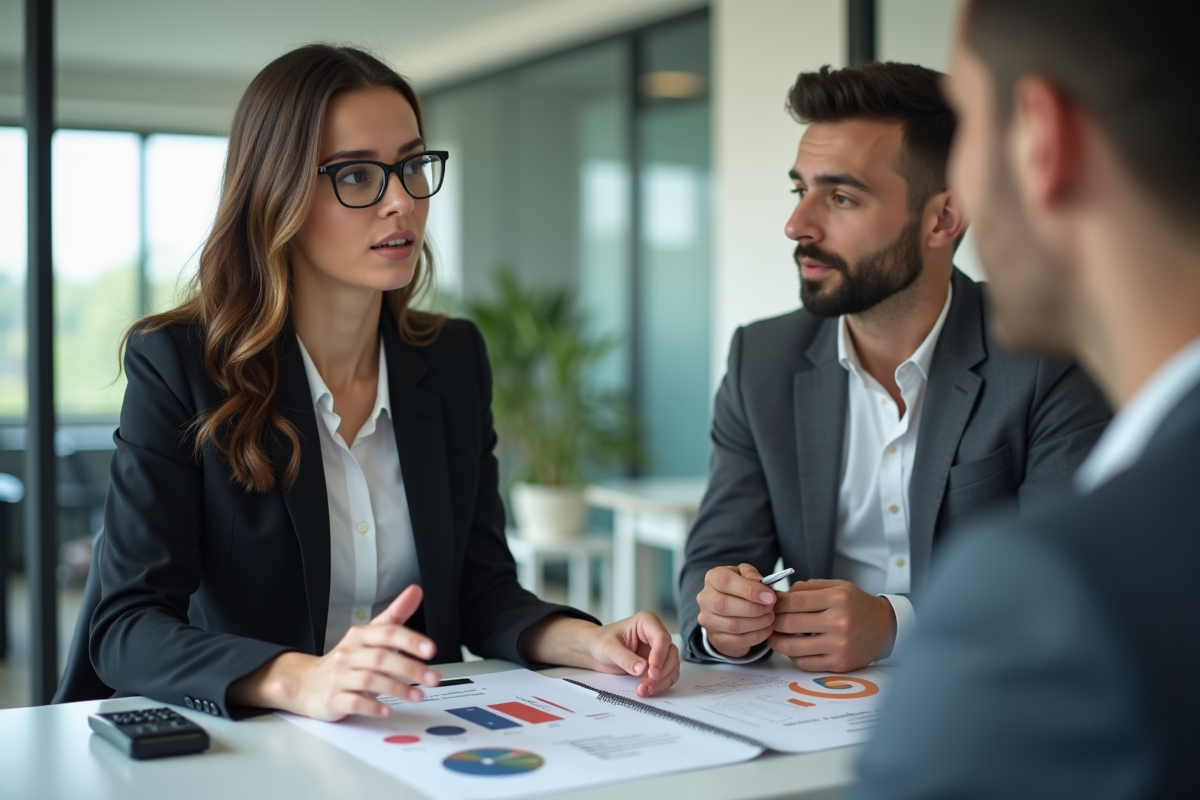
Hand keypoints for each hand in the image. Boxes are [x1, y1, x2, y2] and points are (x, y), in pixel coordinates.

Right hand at [230, 584, 441, 720]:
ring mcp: (339, 677)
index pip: (387, 633)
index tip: (431, 650)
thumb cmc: (347, 659)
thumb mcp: (371, 635)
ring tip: (418, 695)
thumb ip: (395, 615)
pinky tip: (387, 709)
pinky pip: (353, 702)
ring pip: (369, 680)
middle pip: (381, 658)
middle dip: (410, 668)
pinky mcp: (332, 698)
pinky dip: (371, 706)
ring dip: (397, 688)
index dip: (410, 641)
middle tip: (433, 678)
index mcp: (360, 636)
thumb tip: (415, 591)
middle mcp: (349, 654)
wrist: (307, 683)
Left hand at [519, 611, 680, 696]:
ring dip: (661, 681)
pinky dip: (658, 684)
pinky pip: (664, 675)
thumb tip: (640, 668)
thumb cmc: (596, 642)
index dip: (658, 655)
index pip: (661, 637)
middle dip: (661, 672)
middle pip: (669, 654)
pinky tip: (645, 691)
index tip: (650, 671)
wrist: (589, 650)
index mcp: (646, 621)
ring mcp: (656, 649)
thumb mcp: (606, 647)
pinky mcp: (654, 663)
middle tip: (646, 687)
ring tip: (644, 692)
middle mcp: (654, 634)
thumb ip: (624, 657)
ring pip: (670, 666)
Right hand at [695, 563, 775, 657]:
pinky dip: (756, 636)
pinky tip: (766, 629)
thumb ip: (751, 575)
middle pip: (725, 605)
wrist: (727, 611)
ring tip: (770, 618)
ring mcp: (708, 620)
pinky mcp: (716, 638)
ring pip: (733, 625)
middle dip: (754, 608)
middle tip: (771, 608)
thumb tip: (761, 586)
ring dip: (757, 623)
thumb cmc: (739, 589)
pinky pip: (737, 640)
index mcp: (712, 578)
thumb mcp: (745, 575)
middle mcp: (705, 599)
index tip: (769, 597)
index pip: (725, 581)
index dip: (749, 590)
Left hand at [768, 579, 895, 671]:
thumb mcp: (838, 587)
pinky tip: (793, 648)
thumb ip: (809, 587)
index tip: (770, 605)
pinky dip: (793, 656)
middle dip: (773, 622)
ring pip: (793, 647)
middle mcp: (840, 622)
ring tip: (774, 636)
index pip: (795, 601)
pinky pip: (805, 663)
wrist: (884, 628)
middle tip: (767, 621)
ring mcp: (840, 645)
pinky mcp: (839, 664)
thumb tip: (781, 595)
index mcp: (838, 598)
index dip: (776, 603)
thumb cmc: (857, 605)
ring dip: (777, 642)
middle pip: (790, 623)